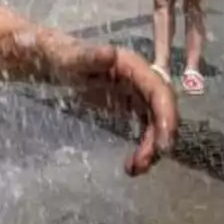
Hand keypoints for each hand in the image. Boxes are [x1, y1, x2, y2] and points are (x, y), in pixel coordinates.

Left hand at [56, 44, 177, 175]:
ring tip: (134, 169)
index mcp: (132, 66)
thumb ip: (88, 57)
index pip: (159, 91)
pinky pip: (146, 128)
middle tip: (142, 164)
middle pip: (161, 111)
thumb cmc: (62, 56)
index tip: (163, 145)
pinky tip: (132, 164)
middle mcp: (141, 80)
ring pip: (156, 124)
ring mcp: (138, 94)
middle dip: (158, 139)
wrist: (56, 60)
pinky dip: (143, 147)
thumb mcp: (71, 58)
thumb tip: (111, 53)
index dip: (166, 117)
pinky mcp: (131, 106)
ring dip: (151, 148)